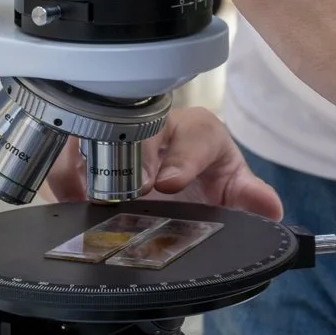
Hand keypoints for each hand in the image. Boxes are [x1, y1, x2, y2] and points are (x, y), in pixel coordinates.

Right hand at [44, 106, 281, 219]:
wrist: (184, 178)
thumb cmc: (206, 172)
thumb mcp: (233, 185)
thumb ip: (251, 196)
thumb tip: (269, 208)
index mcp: (198, 131)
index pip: (193, 135)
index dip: (181, 160)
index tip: (169, 184)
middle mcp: (155, 126)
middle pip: (132, 132)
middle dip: (126, 164)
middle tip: (125, 197)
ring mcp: (119, 136)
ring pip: (93, 138)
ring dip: (89, 171)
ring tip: (92, 202)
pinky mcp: (88, 151)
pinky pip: (68, 159)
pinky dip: (66, 182)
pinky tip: (72, 203)